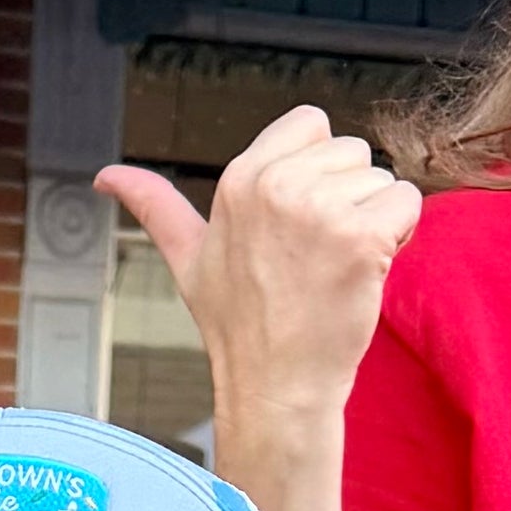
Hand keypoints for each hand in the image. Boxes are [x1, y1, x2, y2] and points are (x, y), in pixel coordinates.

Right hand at [101, 115, 416, 436]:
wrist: (275, 386)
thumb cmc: (237, 324)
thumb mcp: (188, 257)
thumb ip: (153, 207)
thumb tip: (104, 176)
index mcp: (240, 178)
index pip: (311, 124)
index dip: (316, 171)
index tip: (296, 225)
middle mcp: (277, 185)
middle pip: (353, 152)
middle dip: (348, 198)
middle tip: (315, 256)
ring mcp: (319, 211)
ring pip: (381, 180)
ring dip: (374, 222)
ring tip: (334, 268)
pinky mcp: (360, 238)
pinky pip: (407, 204)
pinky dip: (399, 237)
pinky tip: (363, 273)